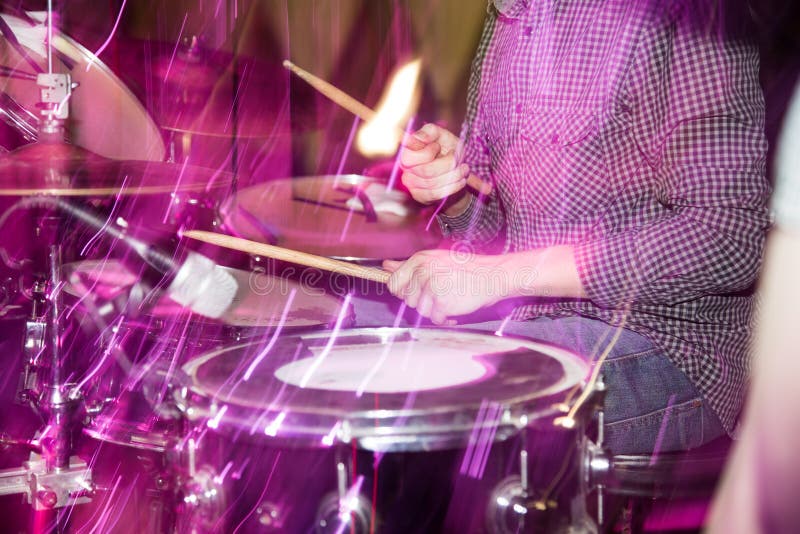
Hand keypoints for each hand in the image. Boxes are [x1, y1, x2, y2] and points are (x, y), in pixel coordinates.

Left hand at [383, 249, 514, 324]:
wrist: (491, 276)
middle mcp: (423, 271)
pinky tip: (455, 305)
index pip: (394, 283)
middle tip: (442, 291)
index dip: (404, 292)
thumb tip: (385, 266)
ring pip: (420, 311)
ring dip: (435, 310)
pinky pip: (435, 319)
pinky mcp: (441, 302)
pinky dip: (445, 317)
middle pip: (408, 300)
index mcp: (419, 260)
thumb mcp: (434, 260)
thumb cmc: (465, 269)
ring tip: (450, 297)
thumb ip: (407, 266)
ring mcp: (432, 287)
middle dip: (423, 301)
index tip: (417, 291)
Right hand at [400, 124, 470, 212]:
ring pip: (434, 183)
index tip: (438, 146)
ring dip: (454, 175)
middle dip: (448, 164)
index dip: (428, 152)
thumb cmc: (447, 149)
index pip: (409, 157)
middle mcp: (406, 169)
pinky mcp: (420, 196)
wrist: (454, 169)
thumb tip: (417, 137)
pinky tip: (461, 180)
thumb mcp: (442, 135)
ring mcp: (411, 184)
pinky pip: (437, 194)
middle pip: (426, 171)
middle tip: (457, 157)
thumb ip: (430, 131)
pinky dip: (453, 186)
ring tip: (464, 169)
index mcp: (407, 151)